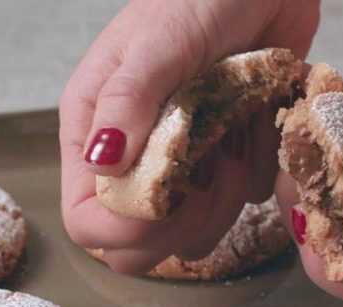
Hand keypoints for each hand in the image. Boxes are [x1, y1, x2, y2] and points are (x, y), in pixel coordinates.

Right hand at [60, 0, 319, 273]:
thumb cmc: (198, 0)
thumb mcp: (155, 44)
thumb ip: (126, 101)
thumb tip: (102, 166)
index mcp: (98, 137)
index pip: (86, 221)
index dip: (121, 229)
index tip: (165, 202)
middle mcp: (135, 164)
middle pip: (137, 247)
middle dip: (176, 226)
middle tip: (205, 177)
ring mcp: (184, 171)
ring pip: (194, 236)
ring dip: (223, 200)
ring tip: (233, 141)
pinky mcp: (228, 167)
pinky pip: (243, 202)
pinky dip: (255, 172)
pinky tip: (252, 128)